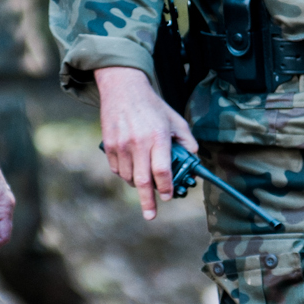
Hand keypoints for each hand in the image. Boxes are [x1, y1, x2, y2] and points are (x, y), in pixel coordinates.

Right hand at [94, 65, 196, 219]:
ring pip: (129, 177)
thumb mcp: (175, 119)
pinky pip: (117, 169)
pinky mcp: (109, 145)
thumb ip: (186, 140)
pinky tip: (131, 166)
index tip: (169, 196)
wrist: (123, 89)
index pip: (162, 171)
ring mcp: (121, 145)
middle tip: (151, 215)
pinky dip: (124, 173)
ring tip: (144, 178)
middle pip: (143, 181)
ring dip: (137, 184)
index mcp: (158, 137)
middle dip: (148, 202)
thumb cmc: (152, 105)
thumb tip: (193, 159)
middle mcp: (139, 143)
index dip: (167, 188)